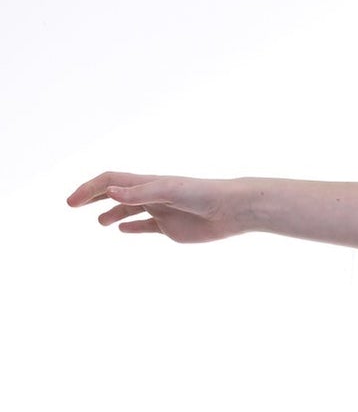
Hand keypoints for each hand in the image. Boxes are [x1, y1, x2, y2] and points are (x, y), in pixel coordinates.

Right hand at [66, 172, 249, 243]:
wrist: (230, 210)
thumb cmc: (203, 194)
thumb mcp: (168, 191)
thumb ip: (139, 194)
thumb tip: (109, 193)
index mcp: (146, 182)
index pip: (109, 182)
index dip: (89, 189)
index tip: (72, 202)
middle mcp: (150, 195)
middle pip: (114, 193)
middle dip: (92, 197)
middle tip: (72, 206)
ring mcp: (160, 211)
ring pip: (128, 211)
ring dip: (111, 213)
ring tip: (99, 222)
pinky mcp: (171, 228)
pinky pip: (146, 226)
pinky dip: (132, 227)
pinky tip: (121, 230)